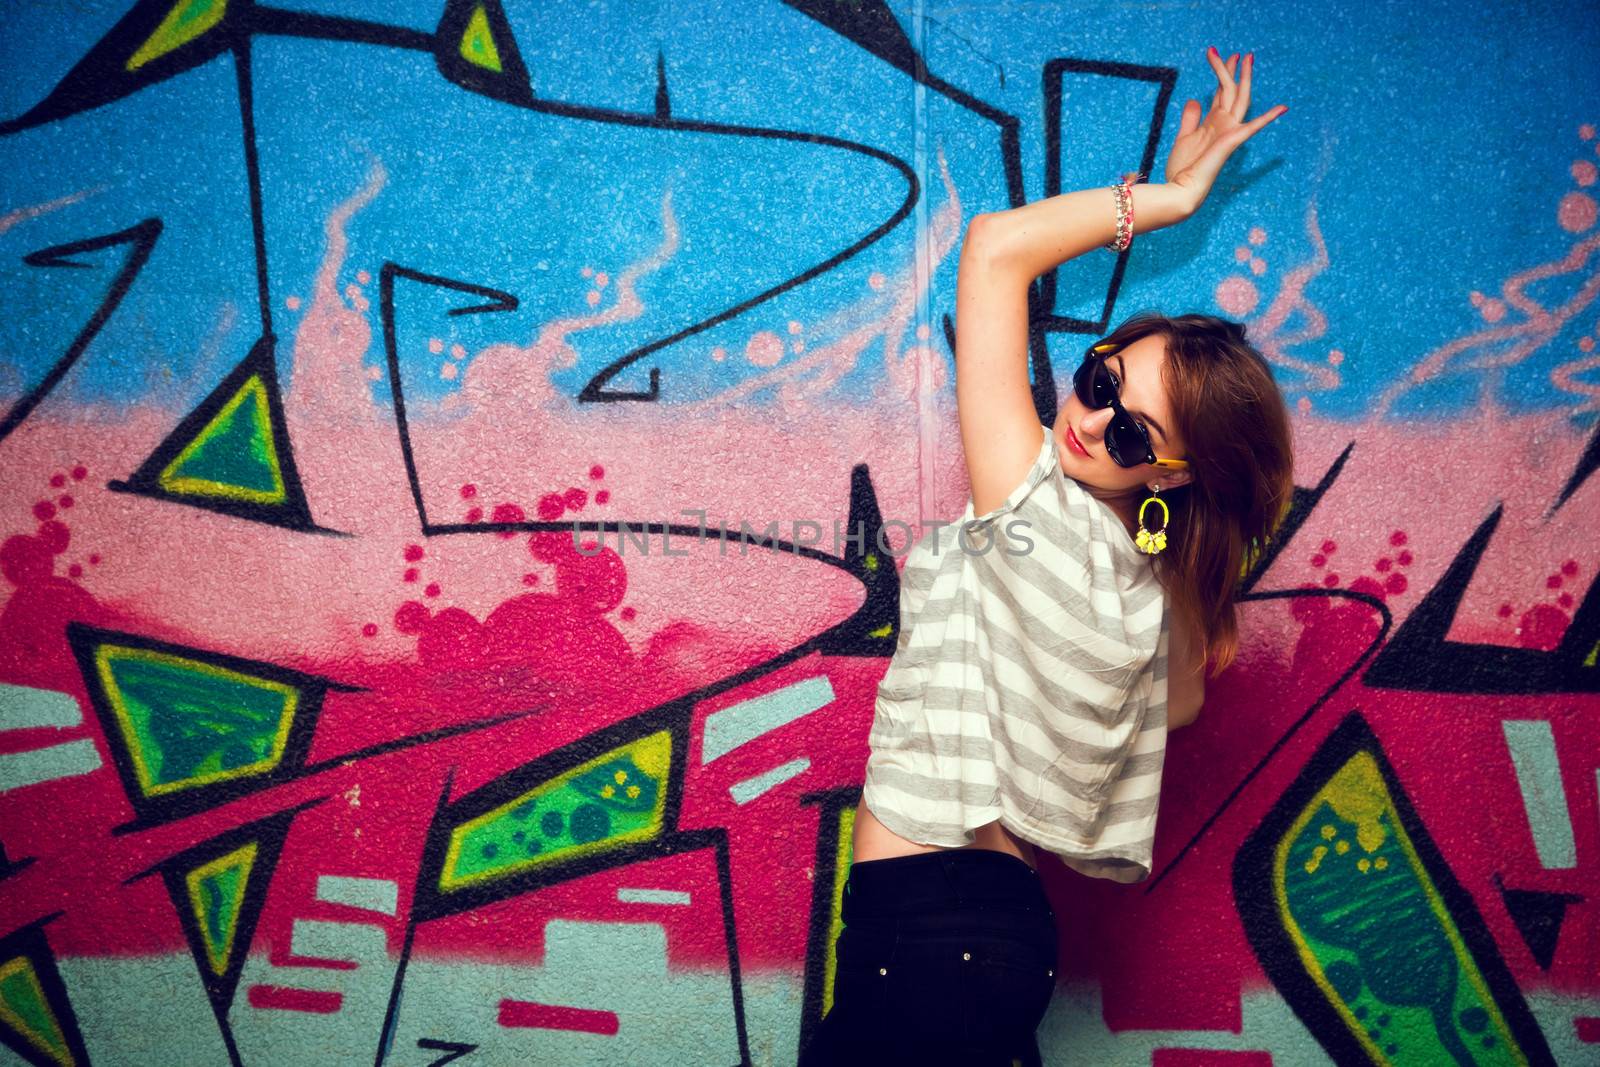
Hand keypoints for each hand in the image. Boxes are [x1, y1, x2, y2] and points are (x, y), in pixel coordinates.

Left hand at [1163, 48, 1287, 215]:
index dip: (1222, 74)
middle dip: (1232, 70)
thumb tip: (1195, 99)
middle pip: (1231, 91)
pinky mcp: (1232, 141)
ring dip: (1241, 77)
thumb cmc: (1181, 170)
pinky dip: (1268, 118)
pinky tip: (1283, 108)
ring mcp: (1229, 132)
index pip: (1221, 93)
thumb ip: (1190, 119)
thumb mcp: (1183, 138)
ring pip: (1238, 98)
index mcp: (1213, 124)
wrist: (1179, 190)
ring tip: (1244, 56)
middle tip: (1237, 52)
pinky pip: (1253, 127)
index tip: (1219, 56)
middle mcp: (1223, 125)